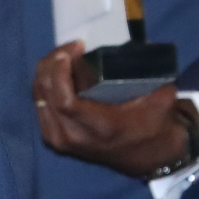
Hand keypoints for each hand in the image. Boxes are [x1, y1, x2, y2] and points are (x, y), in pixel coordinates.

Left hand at [32, 44, 192, 179]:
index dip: (59, 71)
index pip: (63, 100)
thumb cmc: (155, 126)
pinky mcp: (54, 139)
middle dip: (52, 63)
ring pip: (38, 97)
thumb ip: (149, 71)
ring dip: (47, 72)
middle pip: (45, 93)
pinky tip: (58, 73)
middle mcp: (73, 136)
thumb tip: (138, 42)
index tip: (74, 49)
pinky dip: (45, 86)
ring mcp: (60, 140)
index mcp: (98, 128)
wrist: (150, 157)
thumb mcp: (160, 98)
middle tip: (70, 47)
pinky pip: (40, 105)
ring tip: (66, 56)